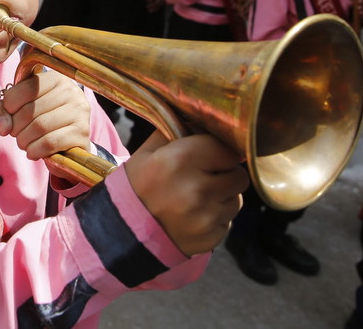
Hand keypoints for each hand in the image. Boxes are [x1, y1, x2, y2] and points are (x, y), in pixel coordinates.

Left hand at [0, 72, 90, 162]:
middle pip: (31, 110)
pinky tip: (33, 151)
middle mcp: (71, 91)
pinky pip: (49, 143)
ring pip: (39, 127)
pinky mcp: (82, 133)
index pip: (27, 88)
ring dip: (23, 140)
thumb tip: (3, 127)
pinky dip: (34, 150)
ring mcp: (79, 112)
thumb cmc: (41, 118)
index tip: (8, 115)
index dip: (9, 105)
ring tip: (23, 142)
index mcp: (56, 78)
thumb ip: (2, 111)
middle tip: (15, 133)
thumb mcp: (19, 108)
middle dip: (16, 126)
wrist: (67, 141)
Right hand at [123, 133, 247, 256]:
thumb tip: (205, 123)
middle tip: (206, 178)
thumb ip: (178, 131)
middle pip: (239, 177)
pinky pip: (227, 222)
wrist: (124, 230)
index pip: (227, 150)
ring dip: (222, 198)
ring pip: (236, 201)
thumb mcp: (149, 151)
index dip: (221, 152)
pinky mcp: (211, 238)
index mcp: (180, 160)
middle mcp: (196, 188)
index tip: (213, 156)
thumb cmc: (138, 185)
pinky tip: (194, 217)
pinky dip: (215, 219)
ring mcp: (205, 217)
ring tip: (197, 199)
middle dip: (226, 175)